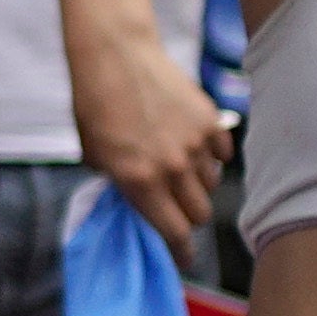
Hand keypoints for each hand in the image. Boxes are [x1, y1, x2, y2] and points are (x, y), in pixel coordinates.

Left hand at [69, 21, 227, 255]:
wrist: (116, 56)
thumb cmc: (94, 105)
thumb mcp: (94, 155)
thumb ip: (118, 183)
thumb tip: (136, 200)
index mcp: (139, 181)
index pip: (172, 233)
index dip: (180, 251)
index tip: (184, 259)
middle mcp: (172, 168)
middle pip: (198, 214)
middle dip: (187, 217)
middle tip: (175, 208)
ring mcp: (195, 144)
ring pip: (211, 185)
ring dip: (198, 185)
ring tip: (179, 169)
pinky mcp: (210, 122)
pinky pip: (222, 155)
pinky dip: (212, 157)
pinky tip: (195, 147)